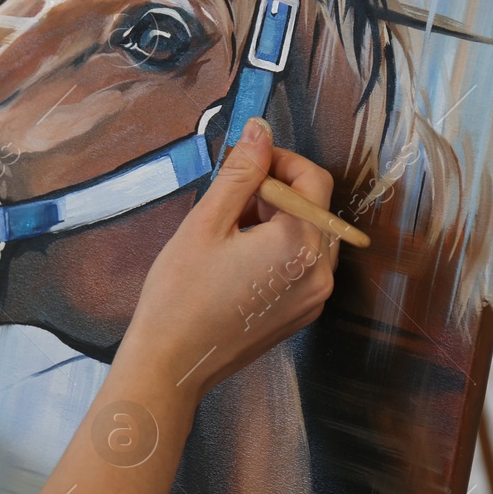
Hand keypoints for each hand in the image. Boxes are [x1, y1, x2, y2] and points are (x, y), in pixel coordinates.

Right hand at [115, 117, 338, 416]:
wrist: (172, 363)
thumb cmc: (180, 294)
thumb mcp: (206, 222)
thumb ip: (241, 172)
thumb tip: (261, 130)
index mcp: (300, 245)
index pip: (312, 178)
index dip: (279, 160)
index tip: (244, 161)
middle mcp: (320, 273)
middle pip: (314, 207)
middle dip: (276, 191)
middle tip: (229, 198)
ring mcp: (314, 298)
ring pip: (308, 236)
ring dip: (276, 220)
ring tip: (228, 231)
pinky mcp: (301, 314)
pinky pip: (302, 266)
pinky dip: (277, 250)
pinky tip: (237, 260)